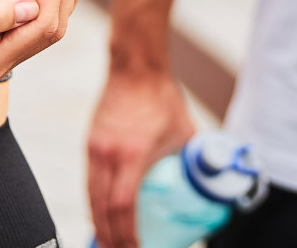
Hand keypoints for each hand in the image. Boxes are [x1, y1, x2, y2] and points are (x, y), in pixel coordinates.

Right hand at [87, 68, 195, 247]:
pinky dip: (94, 203)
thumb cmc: (161, 97)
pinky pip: (89, 182)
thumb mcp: (184, 131)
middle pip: (103, 209)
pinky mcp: (90, 143)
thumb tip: (208, 178)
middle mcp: (109, 155)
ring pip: (91, 198)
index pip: (124, 206)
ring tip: (107, 243)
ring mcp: (96, 149)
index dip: (128, 234)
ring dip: (98, 224)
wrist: (135, 67)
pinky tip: (100, 215)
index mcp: (133, 155)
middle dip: (110, 238)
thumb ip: (192, 157)